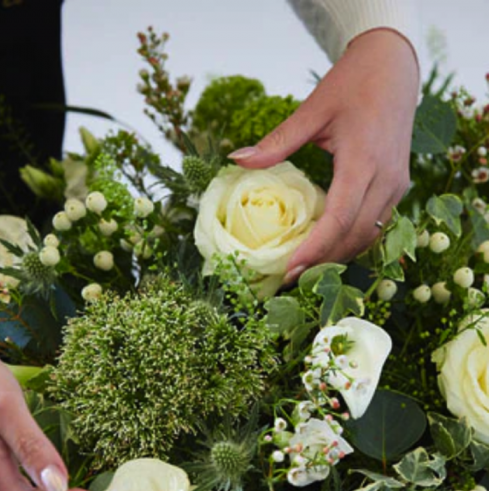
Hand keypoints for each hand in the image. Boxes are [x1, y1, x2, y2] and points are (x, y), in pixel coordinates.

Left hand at [229, 29, 419, 283]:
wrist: (395, 65)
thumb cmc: (353, 83)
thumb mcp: (312, 109)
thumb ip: (277, 142)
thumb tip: (237, 160)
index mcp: (364, 160)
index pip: (340, 219)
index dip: (315, 249)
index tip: (290, 270)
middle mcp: (387, 179)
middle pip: (356, 235)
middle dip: (324, 261)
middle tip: (289, 279)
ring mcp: (396, 185)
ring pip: (369, 235)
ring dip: (338, 256)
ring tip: (304, 270)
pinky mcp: (398, 186)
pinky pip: (376, 224)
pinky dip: (351, 241)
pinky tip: (326, 249)